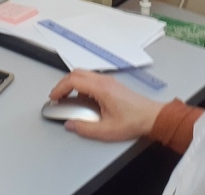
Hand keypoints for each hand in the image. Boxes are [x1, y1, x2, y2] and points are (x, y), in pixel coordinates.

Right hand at [48, 69, 165, 141]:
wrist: (151, 117)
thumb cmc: (133, 121)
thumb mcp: (106, 130)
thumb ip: (85, 128)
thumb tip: (70, 124)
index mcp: (101, 89)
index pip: (73, 81)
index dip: (59, 88)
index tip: (53, 98)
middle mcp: (104, 81)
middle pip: (76, 73)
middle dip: (63, 84)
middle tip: (57, 97)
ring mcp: (108, 81)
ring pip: (84, 74)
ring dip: (72, 84)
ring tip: (66, 98)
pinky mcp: (111, 85)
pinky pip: (91, 79)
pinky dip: (81, 86)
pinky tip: (81, 100)